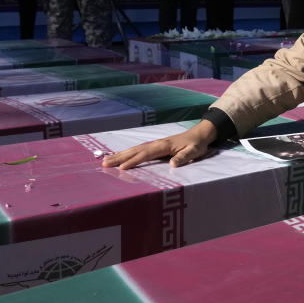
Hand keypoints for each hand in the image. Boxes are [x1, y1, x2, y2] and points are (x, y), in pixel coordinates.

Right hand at [102, 120, 218, 169]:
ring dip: (119, 155)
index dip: (133, 161)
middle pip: (134, 151)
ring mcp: (154, 144)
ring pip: (134, 150)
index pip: (146, 154)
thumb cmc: (196, 144)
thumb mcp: (194, 151)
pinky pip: (137, 150)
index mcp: (163, 146)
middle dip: (119, 157)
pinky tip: (119, 157)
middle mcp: (156, 144)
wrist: (199, 134)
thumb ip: (184, 157)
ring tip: (105, 160)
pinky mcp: (154, 147)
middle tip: (104, 163)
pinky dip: (126, 153)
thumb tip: (173, 164)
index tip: (121, 167)